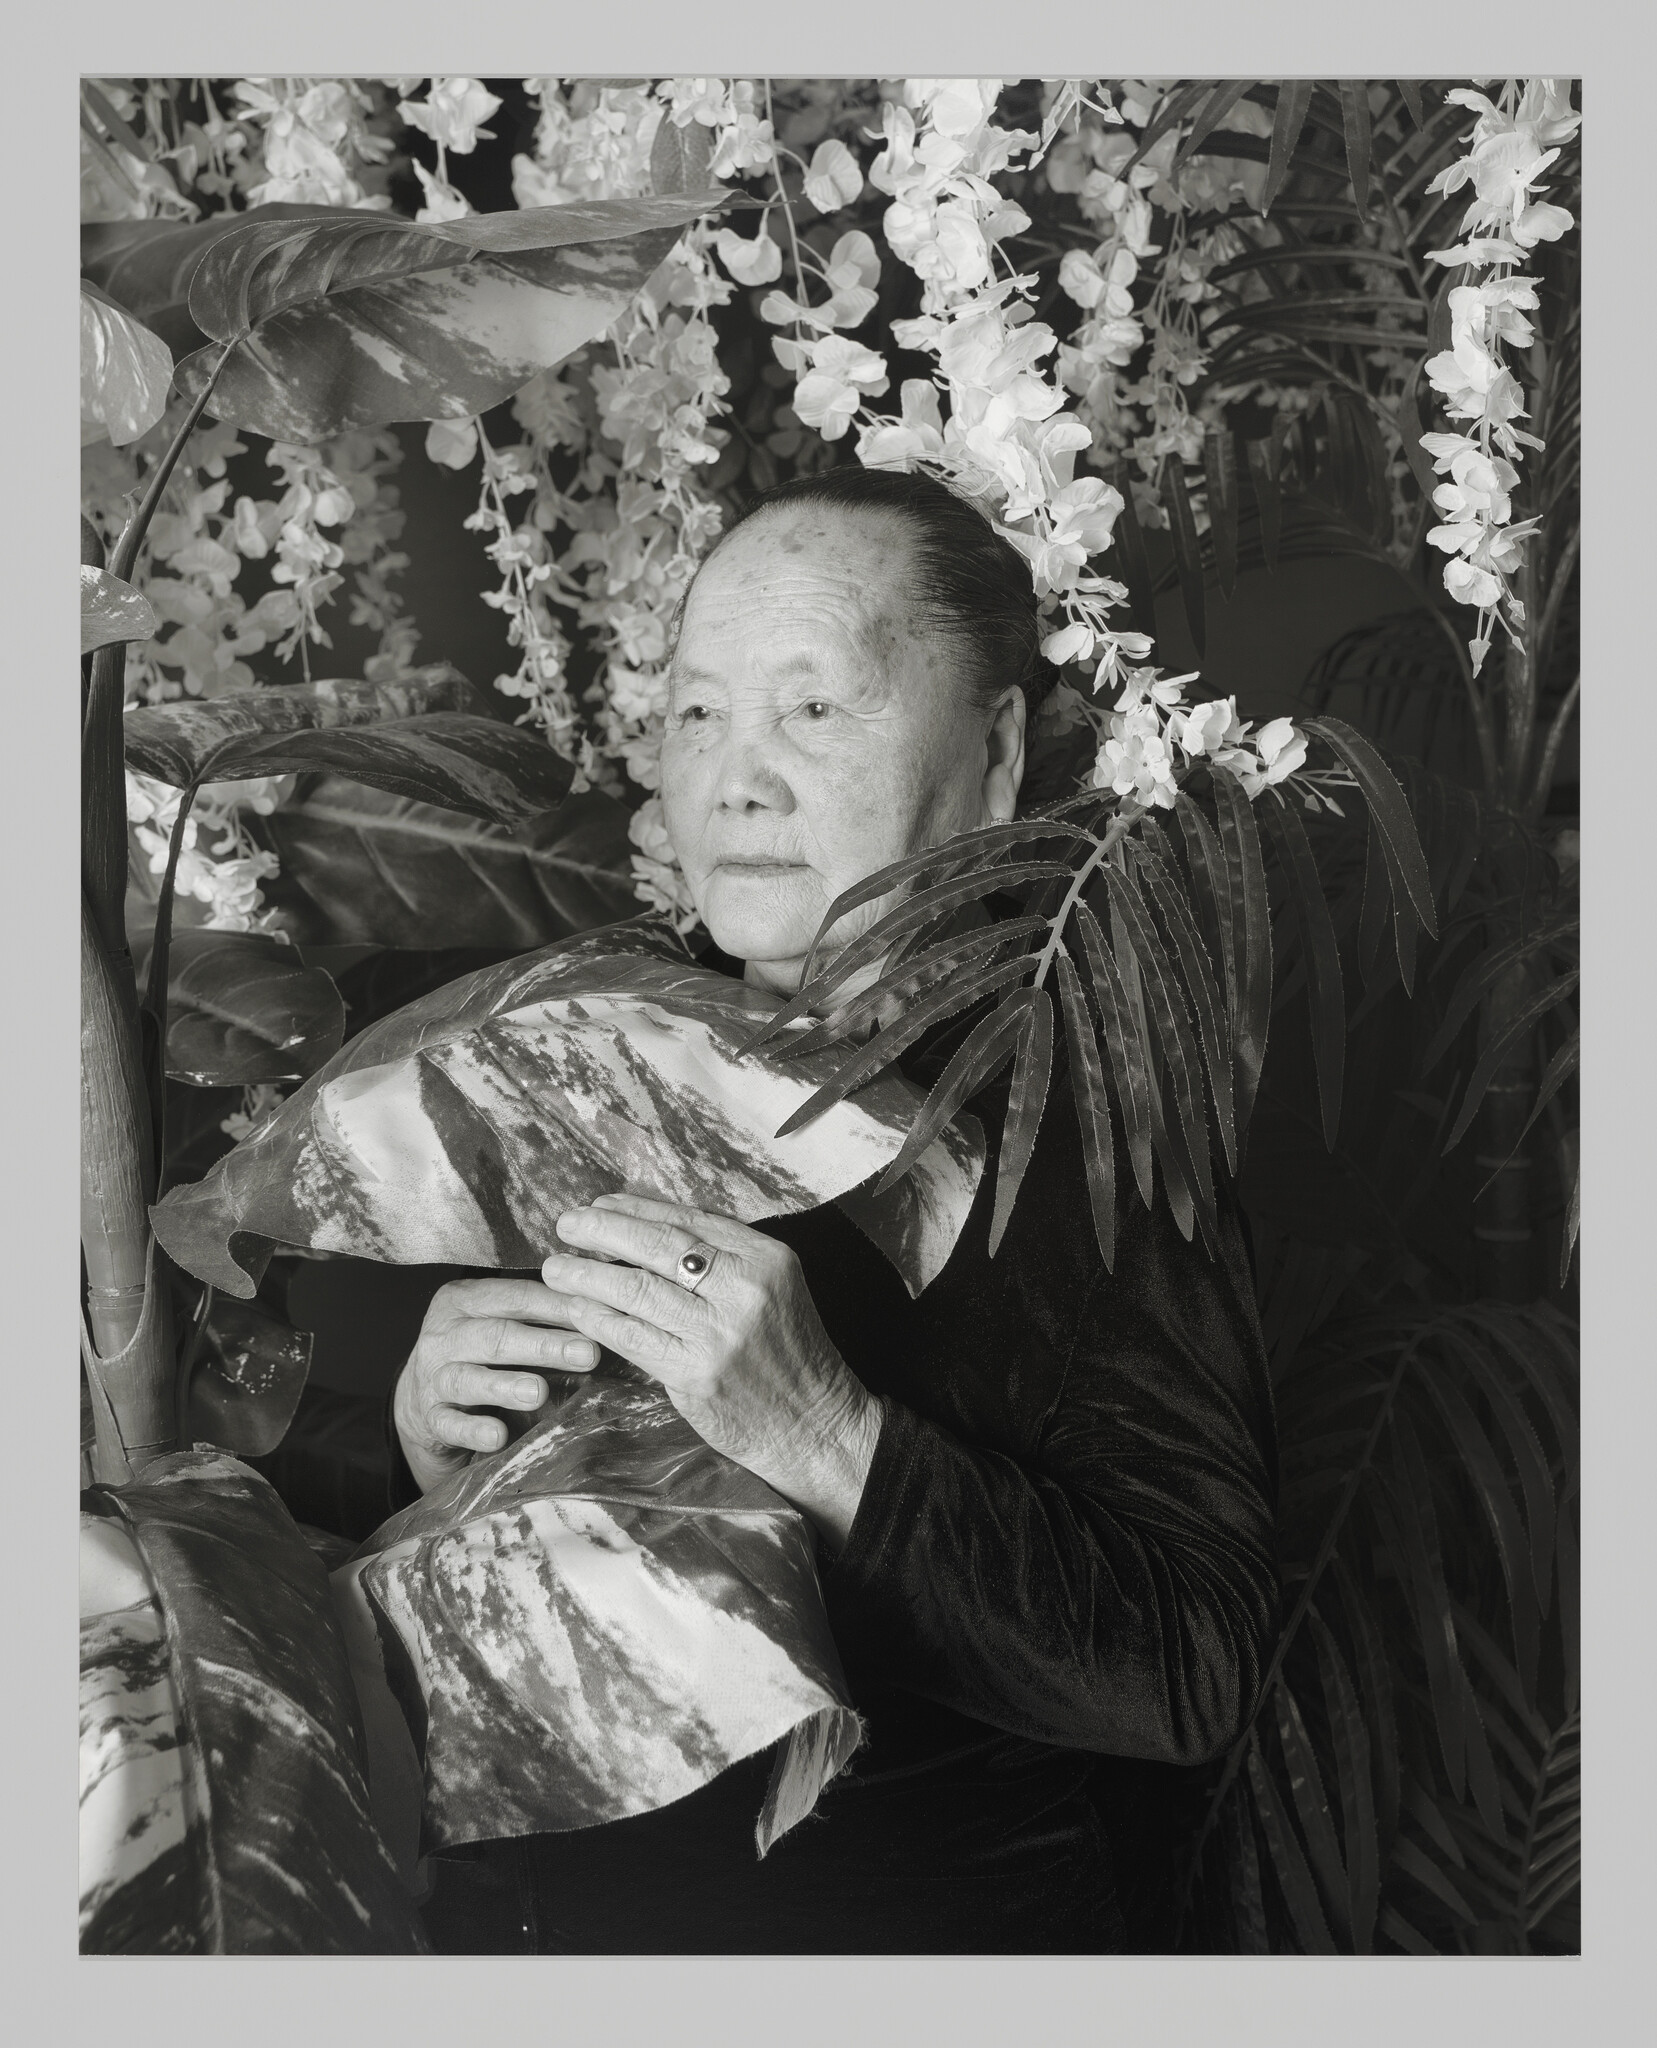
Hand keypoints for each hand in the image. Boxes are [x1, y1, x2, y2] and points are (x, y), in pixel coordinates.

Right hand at [391, 1277, 600, 1495]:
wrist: (422, 1398)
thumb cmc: (478, 1353)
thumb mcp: (500, 1323)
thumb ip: (538, 1315)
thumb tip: (603, 1313)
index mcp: (464, 1300)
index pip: (516, 1297)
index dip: (558, 1306)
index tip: (598, 1315)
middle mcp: (443, 1335)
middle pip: (496, 1336)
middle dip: (544, 1346)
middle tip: (587, 1354)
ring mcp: (432, 1378)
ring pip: (468, 1378)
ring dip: (505, 1385)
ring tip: (539, 1392)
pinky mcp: (429, 1418)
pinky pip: (450, 1424)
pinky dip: (473, 1430)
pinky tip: (498, 1436)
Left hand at [541, 1194, 882, 1549]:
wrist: (814, 1426)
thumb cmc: (786, 1355)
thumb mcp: (771, 1290)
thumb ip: (722, 1260)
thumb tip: (646, 1227)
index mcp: (765, 1258)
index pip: (690, 1220)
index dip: (638, 1208)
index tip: (601, 1203)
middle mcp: (744, 1288)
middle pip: (659, 1245)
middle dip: (604, 1230)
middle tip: (567, 1224)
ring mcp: (719, 1332)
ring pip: (637, 1289)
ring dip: (588, 1275)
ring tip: (555, 1267)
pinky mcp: (696, 1373)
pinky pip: (632, 1336)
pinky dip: (598, 1319)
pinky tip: (576, 1309)